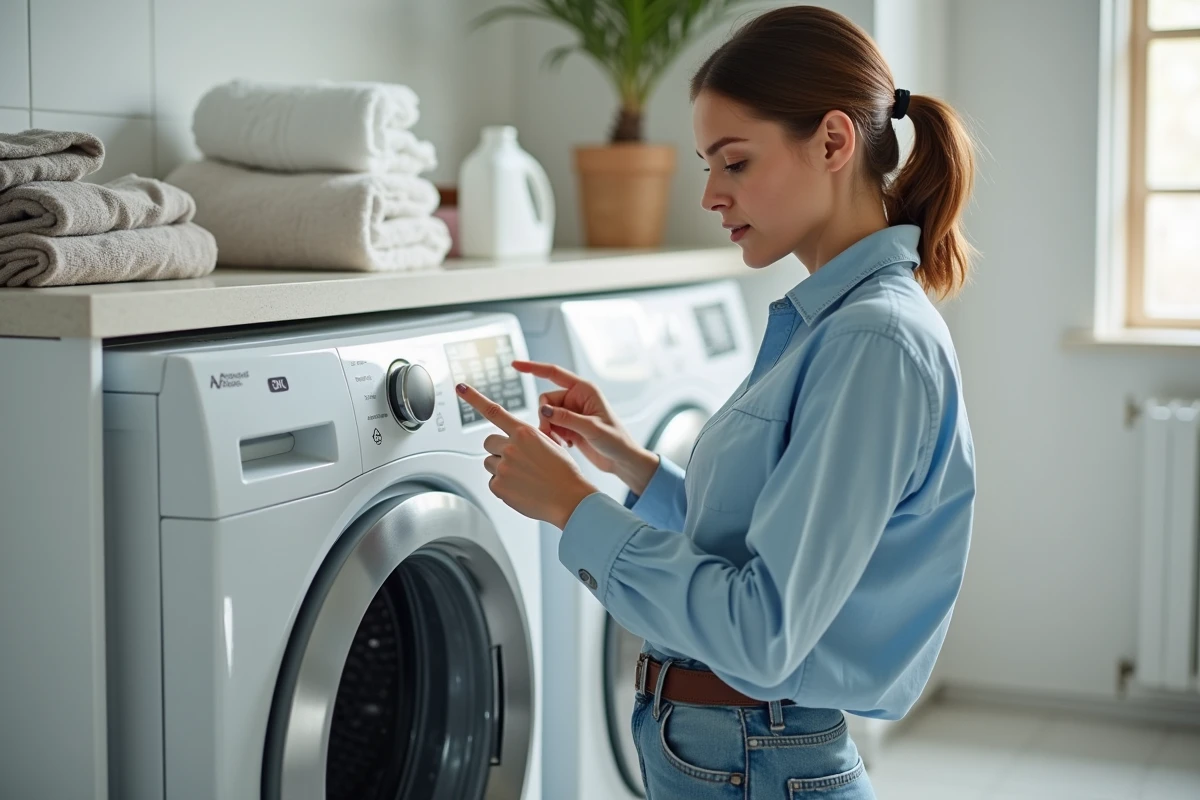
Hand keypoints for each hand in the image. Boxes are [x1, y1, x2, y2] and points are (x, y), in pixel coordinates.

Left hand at [456, 382, 597, 528]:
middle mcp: (511, 447)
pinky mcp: (498, 486)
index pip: (493, 411)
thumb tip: (514, 440)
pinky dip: (504, 486)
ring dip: (501, 468)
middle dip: (498, 449)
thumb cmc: (564, 473)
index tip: (461, 388)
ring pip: (490, 463)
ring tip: (523, 477)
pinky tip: (521, 489)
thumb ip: (527, 438)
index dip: (474, 398)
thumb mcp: (550, 444)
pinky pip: (493, 482)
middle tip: (516, 461)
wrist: (569, 499)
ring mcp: (503, 467)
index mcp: (524, 432)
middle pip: (489, 442)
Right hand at [512, 359, 659, 495]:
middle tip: (554, 435)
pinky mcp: (569, 426)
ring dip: (550, 430)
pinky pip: (550, 427)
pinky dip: (553, 436)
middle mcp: (576, 398)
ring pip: (545, 416)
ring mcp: (571, 413)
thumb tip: (543, 410)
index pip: (554, 373)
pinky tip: (567, 445)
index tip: (515, 365)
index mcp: (584, 390)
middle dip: (545, 418)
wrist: (622, 460)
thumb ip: (566, 418)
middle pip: (545, 401)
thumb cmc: (616, 440)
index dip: (533, 368)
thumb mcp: (592, 428)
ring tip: (564, 442)